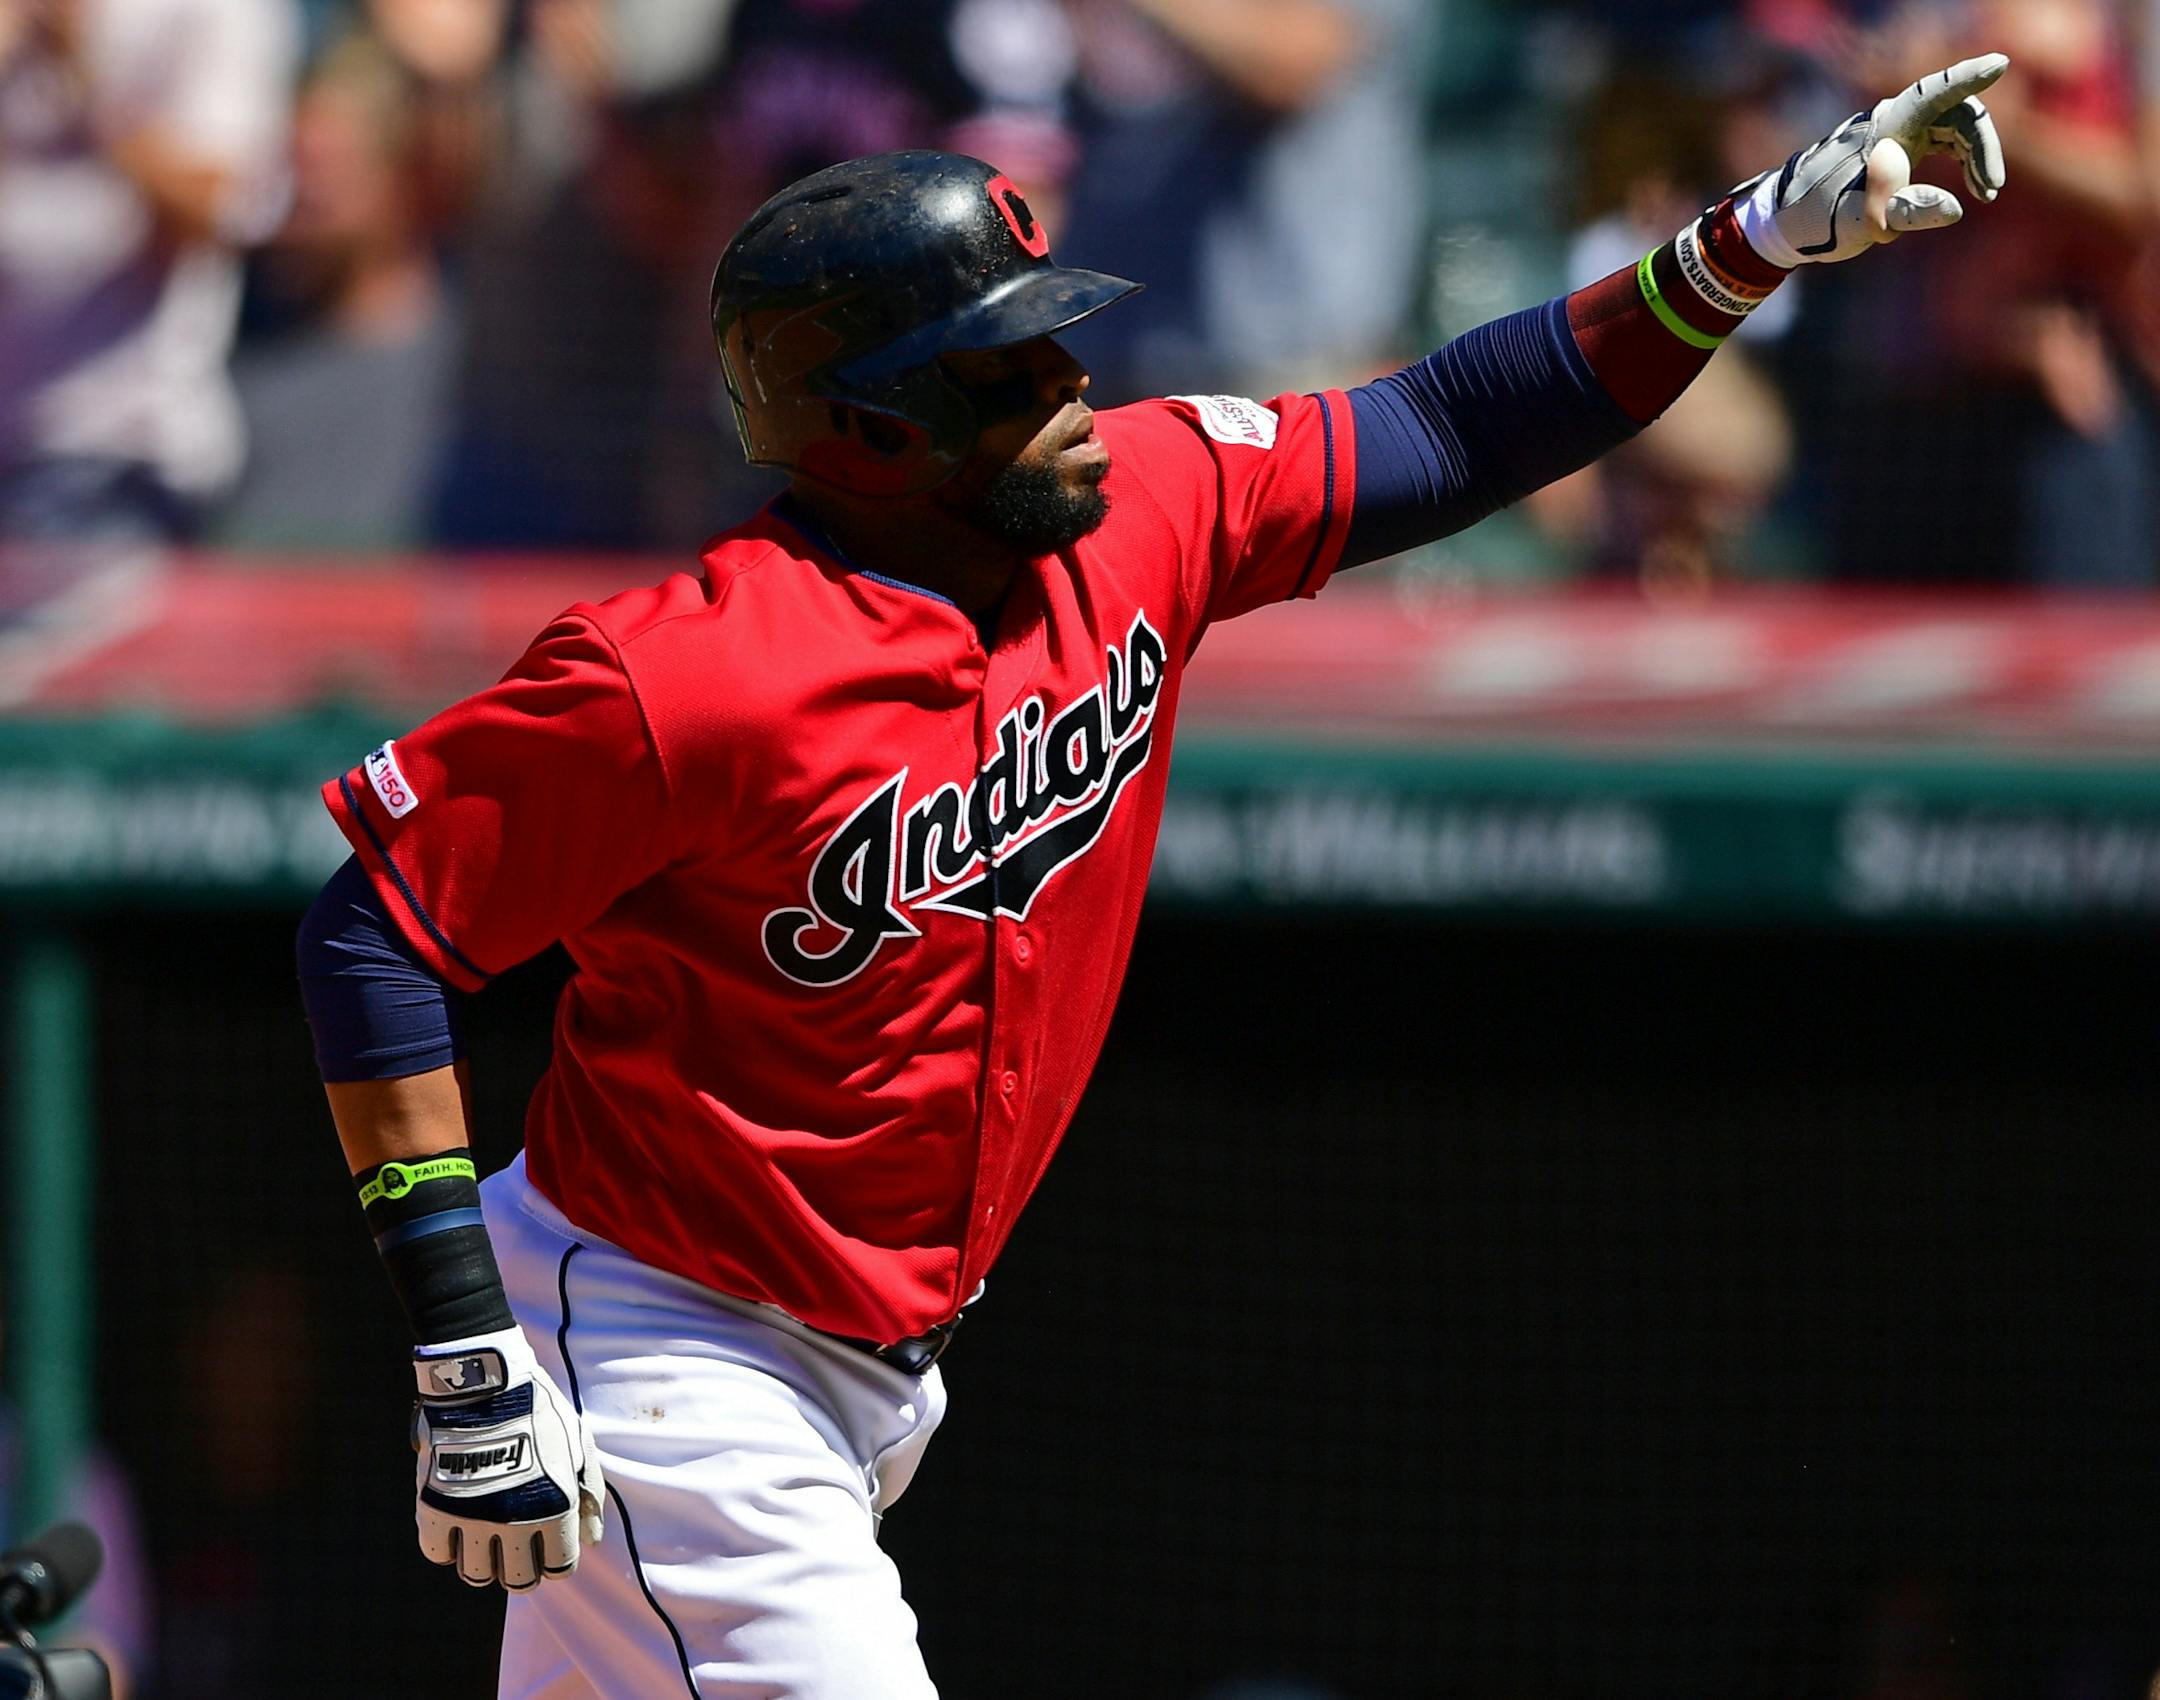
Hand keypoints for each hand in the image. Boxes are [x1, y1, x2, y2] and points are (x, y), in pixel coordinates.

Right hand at [412, 1325, 603, 1588]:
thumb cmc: (539, 1411)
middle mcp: (514, 1523)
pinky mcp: (435, 1509)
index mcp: (555, 1508)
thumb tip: (592, 1540)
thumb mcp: (578, 1443)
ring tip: (484, 1535)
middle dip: (520, 1568)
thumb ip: (590, 1494)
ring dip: (483, 1560)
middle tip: (514, 1547)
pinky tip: (456, 1523)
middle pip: (518, 1580)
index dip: (555, 1559)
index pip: (559, 1566)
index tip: (547, 1545)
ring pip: (477, 1574)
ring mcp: (472, 1519)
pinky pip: (438, 1554)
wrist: (485, 1385)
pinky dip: (446, 1545)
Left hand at [1734, 53, 2009, 267]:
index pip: (1933, 93)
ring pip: (1955, 128)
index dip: (1966, 78)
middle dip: (1982, 146)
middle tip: (1990, 190)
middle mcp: (1894, 122)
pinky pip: (1946, 143)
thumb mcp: (1864, 221)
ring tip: (1986, 194)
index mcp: (1884, 128)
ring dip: (1976, 156)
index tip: (1999, 64)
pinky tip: (1972, 190)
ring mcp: (1899, 133)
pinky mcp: (1901, 150)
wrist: (1789, 224)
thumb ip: (1909, 212)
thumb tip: (1956, 209)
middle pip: (1957, 113)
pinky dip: (1964, 163)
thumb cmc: (1819, 218)